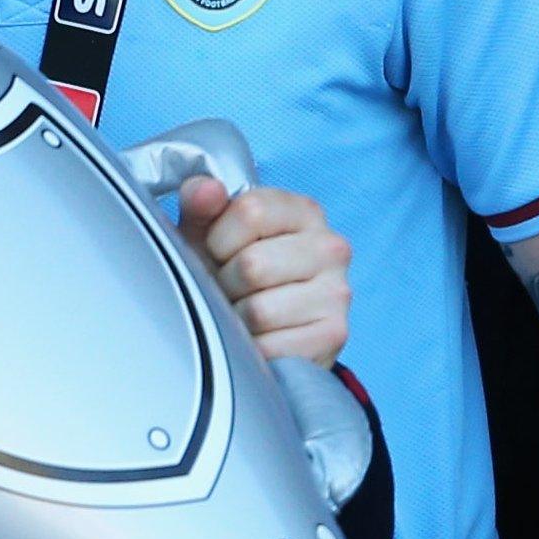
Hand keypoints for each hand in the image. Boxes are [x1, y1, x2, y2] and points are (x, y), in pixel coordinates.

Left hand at [178, 179, 352, 366]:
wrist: (254, 331)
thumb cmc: (231, 274)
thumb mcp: (208, 235)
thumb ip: (201, 206)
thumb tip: (204, 190)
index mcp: (302, 211)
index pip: (250, 210)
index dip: (219, 238)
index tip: (220, 251)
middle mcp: (331, 246)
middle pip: (252, 265)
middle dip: (226, 283)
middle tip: (232, 289)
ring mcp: (338, 292)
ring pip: (259, 310)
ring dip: (236, 319)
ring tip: (243, 313)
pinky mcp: (334, 335)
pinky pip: (271, 346)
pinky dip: (253, 348)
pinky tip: (259, 339)